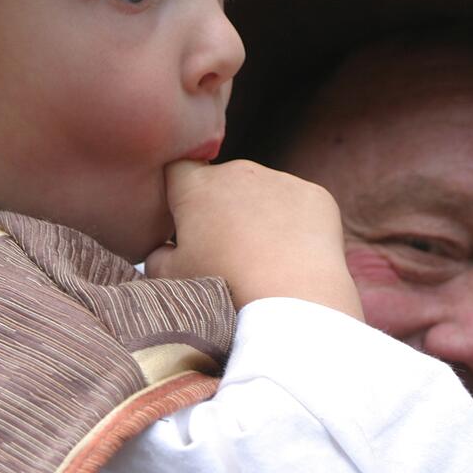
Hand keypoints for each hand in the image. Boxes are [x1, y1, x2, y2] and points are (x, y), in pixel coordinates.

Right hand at [147, 159, 363, 320]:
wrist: (292, 302)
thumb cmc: (223, 290)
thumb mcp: (170, 279)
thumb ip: (156, 256)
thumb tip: (161, 248)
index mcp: (197, 186)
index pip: (177, 169)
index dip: (177, 192)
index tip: (182, 220)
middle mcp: (239, 172)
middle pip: (223, 182)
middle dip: (222, 207)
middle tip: (226, 251)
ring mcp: (281, 180)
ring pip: (263, 192)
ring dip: (260, 215)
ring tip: (264, 260)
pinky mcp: (316, 196)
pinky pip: (299, 205)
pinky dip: (296, 224)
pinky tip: (293, 257)